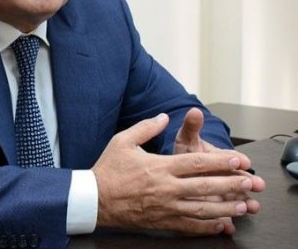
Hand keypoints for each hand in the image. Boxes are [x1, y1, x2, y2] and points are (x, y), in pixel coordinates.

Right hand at [92, 113, 261, 234]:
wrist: (94, 199)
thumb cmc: (108, 169)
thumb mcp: (123, 141)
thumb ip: (146, 127)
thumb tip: (164, 116)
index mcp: (159, 167)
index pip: (197, 162)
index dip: (221, 161)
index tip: (239, 160)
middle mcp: (165, 188)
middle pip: (205, 186)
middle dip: (231, 184)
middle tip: (250, 183)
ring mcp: (165, 207)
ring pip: (202, 209)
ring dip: (225, 208)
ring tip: (242, 205)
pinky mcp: (161, 222)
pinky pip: (189, 227)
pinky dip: (207, 227)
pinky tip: (221, 225)